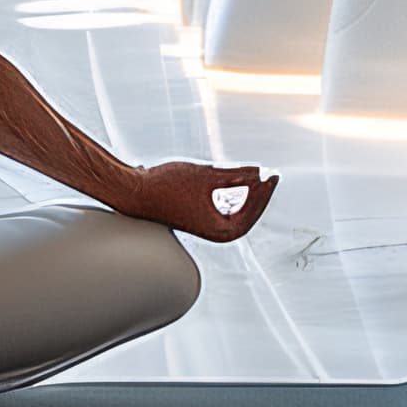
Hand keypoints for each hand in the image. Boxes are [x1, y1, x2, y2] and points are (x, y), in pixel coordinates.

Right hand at [126, 161, 277, 241]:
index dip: (263, 193)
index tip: (270, 176)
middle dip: (260, 196)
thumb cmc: (166, 186)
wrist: (136, 191)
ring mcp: (207, 227)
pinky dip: (235, 196)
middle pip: (248, 216)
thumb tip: (259, 173)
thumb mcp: (207, 176)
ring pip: (238, 213)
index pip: (252, 213)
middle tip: (270, 176)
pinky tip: (241, 183)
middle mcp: (214, 233)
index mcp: (219, 231)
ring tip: (259, 177)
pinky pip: (226, 210)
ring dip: (249, 196)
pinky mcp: (200, 218)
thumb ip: (236, 176)